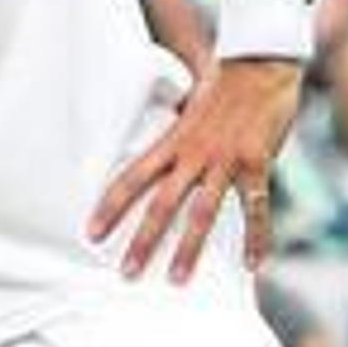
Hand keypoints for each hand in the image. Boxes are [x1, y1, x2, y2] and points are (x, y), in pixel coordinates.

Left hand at [87, 58, 302, 280]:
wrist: (256, 66)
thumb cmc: (221, 91)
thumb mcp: (187, 116)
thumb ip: (175, 144)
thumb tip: (159, 165)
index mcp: (170, 141)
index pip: (130, 178)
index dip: (109, 206)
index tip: (91, 232)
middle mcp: (191, 153)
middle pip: (159, 203)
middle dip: (142, 240)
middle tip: (125, 273)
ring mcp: (223, 159)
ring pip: (201, 212)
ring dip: (189, 249)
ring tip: (177, 280)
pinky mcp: (255, 163)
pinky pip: (255, 208)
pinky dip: (256, 238)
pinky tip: (254, 266)